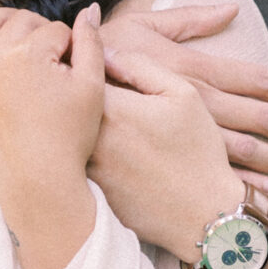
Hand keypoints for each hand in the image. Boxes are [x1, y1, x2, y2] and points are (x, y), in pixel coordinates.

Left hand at [0, 3, 103, 268]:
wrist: (38, 182)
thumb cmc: (69, 137)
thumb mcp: (91, 86)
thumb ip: (91, 42)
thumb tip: (90, 9)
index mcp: (31, 52)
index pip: (56, 30)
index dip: (72, 46)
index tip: (77, 69)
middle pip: (23, 23)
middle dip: (43, 32)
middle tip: (57, 58)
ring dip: (6, 23)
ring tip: (23, 31)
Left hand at [87, 44, 250, 265]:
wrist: (204, 216)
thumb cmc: (198, 152)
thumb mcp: (182, 94)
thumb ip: (139, 66)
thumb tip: (104, 51)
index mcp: (109, 108)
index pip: (74, 72)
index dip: (78, 63)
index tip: (82, 60)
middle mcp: (88, 139)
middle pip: (63, 104)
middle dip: (69, 93)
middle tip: (77, 86)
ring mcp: (85, 170)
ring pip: (66, 135)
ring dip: (70, 124)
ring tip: (86, 119)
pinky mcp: (88, 193)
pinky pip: (73, 164)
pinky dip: (77, 154)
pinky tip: (104, 153)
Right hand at [99, 2, 267, 185]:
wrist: (65, 102)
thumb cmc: (104, 59)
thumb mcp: (143, 26)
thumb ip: (189, 21)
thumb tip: (231, 9)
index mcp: (194, 70)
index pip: (255, 80)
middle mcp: (197, 104)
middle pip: (259, 118)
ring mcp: (185, 136)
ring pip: (246, 149)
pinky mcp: (171, 161)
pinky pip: (216, 174)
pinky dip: (248, 181)